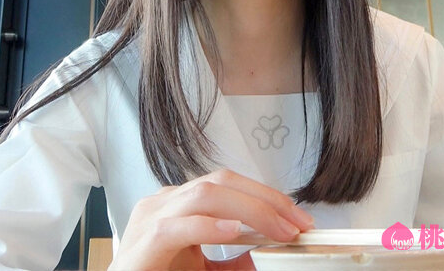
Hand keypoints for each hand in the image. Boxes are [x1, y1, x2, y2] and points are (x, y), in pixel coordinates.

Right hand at [110, 169, 314, 269]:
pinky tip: (233, 232)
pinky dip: (208, 227)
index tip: (299, 218)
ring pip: (204, 194)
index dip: (267, 196)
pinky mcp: (144, 242)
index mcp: (179, 204)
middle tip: (297, 224)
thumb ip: (231, 262)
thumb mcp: (202, 270)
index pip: (229, 184)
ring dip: (250, 210)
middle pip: (221, 182)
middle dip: (265, 199)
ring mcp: (151, 218)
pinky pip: (177, 226)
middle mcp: (165, 202)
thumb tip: (265, 252)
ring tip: (278, 230)